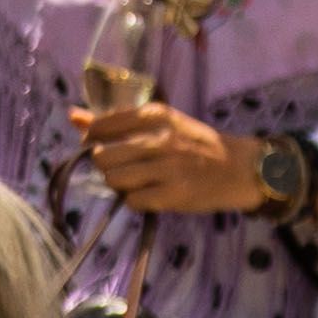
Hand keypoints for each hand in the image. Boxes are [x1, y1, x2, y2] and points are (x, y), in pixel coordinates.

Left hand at [76, 100, 266, 215]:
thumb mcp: (165, 124)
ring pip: (114, 180)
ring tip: (142, 182)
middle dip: (109, 166)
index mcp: (156, 115)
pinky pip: (132, 201)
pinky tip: (154, 195)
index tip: (109, 145)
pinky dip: (138, 201)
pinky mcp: (173, 195)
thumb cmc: (201, 145)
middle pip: (102, 157)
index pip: (102, 126)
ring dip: (121, 185)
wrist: (245, 168)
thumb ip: (118, 121)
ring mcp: (167, 168)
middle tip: (129, 168)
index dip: (95, 140)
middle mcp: (160, 139)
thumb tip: (73, 116)